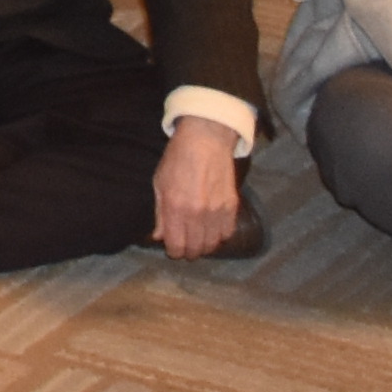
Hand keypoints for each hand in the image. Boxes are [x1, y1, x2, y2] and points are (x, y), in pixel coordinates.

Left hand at [150, 112, 248, 258]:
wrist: (206, 140)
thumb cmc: (177, 159)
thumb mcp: (159, 183)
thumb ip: (160, 214)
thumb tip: (158, 237)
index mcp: (176, 208)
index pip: (177, 247)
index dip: (174, 251)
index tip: (173, 246)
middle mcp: (198, 214)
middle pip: (196, 250)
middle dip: (189, 251)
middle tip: (186, 243)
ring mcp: (217, 211)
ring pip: (213, 245)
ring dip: (205, 245)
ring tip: (198, 237)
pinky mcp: (232, 207)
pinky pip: (228, 234)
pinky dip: (220, 235)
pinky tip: (212, 228)